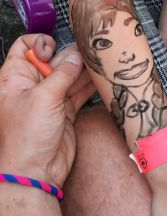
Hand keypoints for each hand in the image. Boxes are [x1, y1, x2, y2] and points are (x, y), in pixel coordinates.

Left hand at [0, 35, 93, 186]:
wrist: (36, 172)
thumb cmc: (26, 138)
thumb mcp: (44, 97)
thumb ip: (63, 74)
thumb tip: (75, 56)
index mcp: (15, 78)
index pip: (26, 47)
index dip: (42, 43)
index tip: (56, 49)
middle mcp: (31, 86)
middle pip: (53, 60)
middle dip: (71, 55)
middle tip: (91, 50)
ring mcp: (49, 99)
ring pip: (69, 76)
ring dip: (84, 69)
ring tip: (102, 61)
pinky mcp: (64, 111)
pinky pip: (78, 92)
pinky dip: (90, 85)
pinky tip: (102, 78)